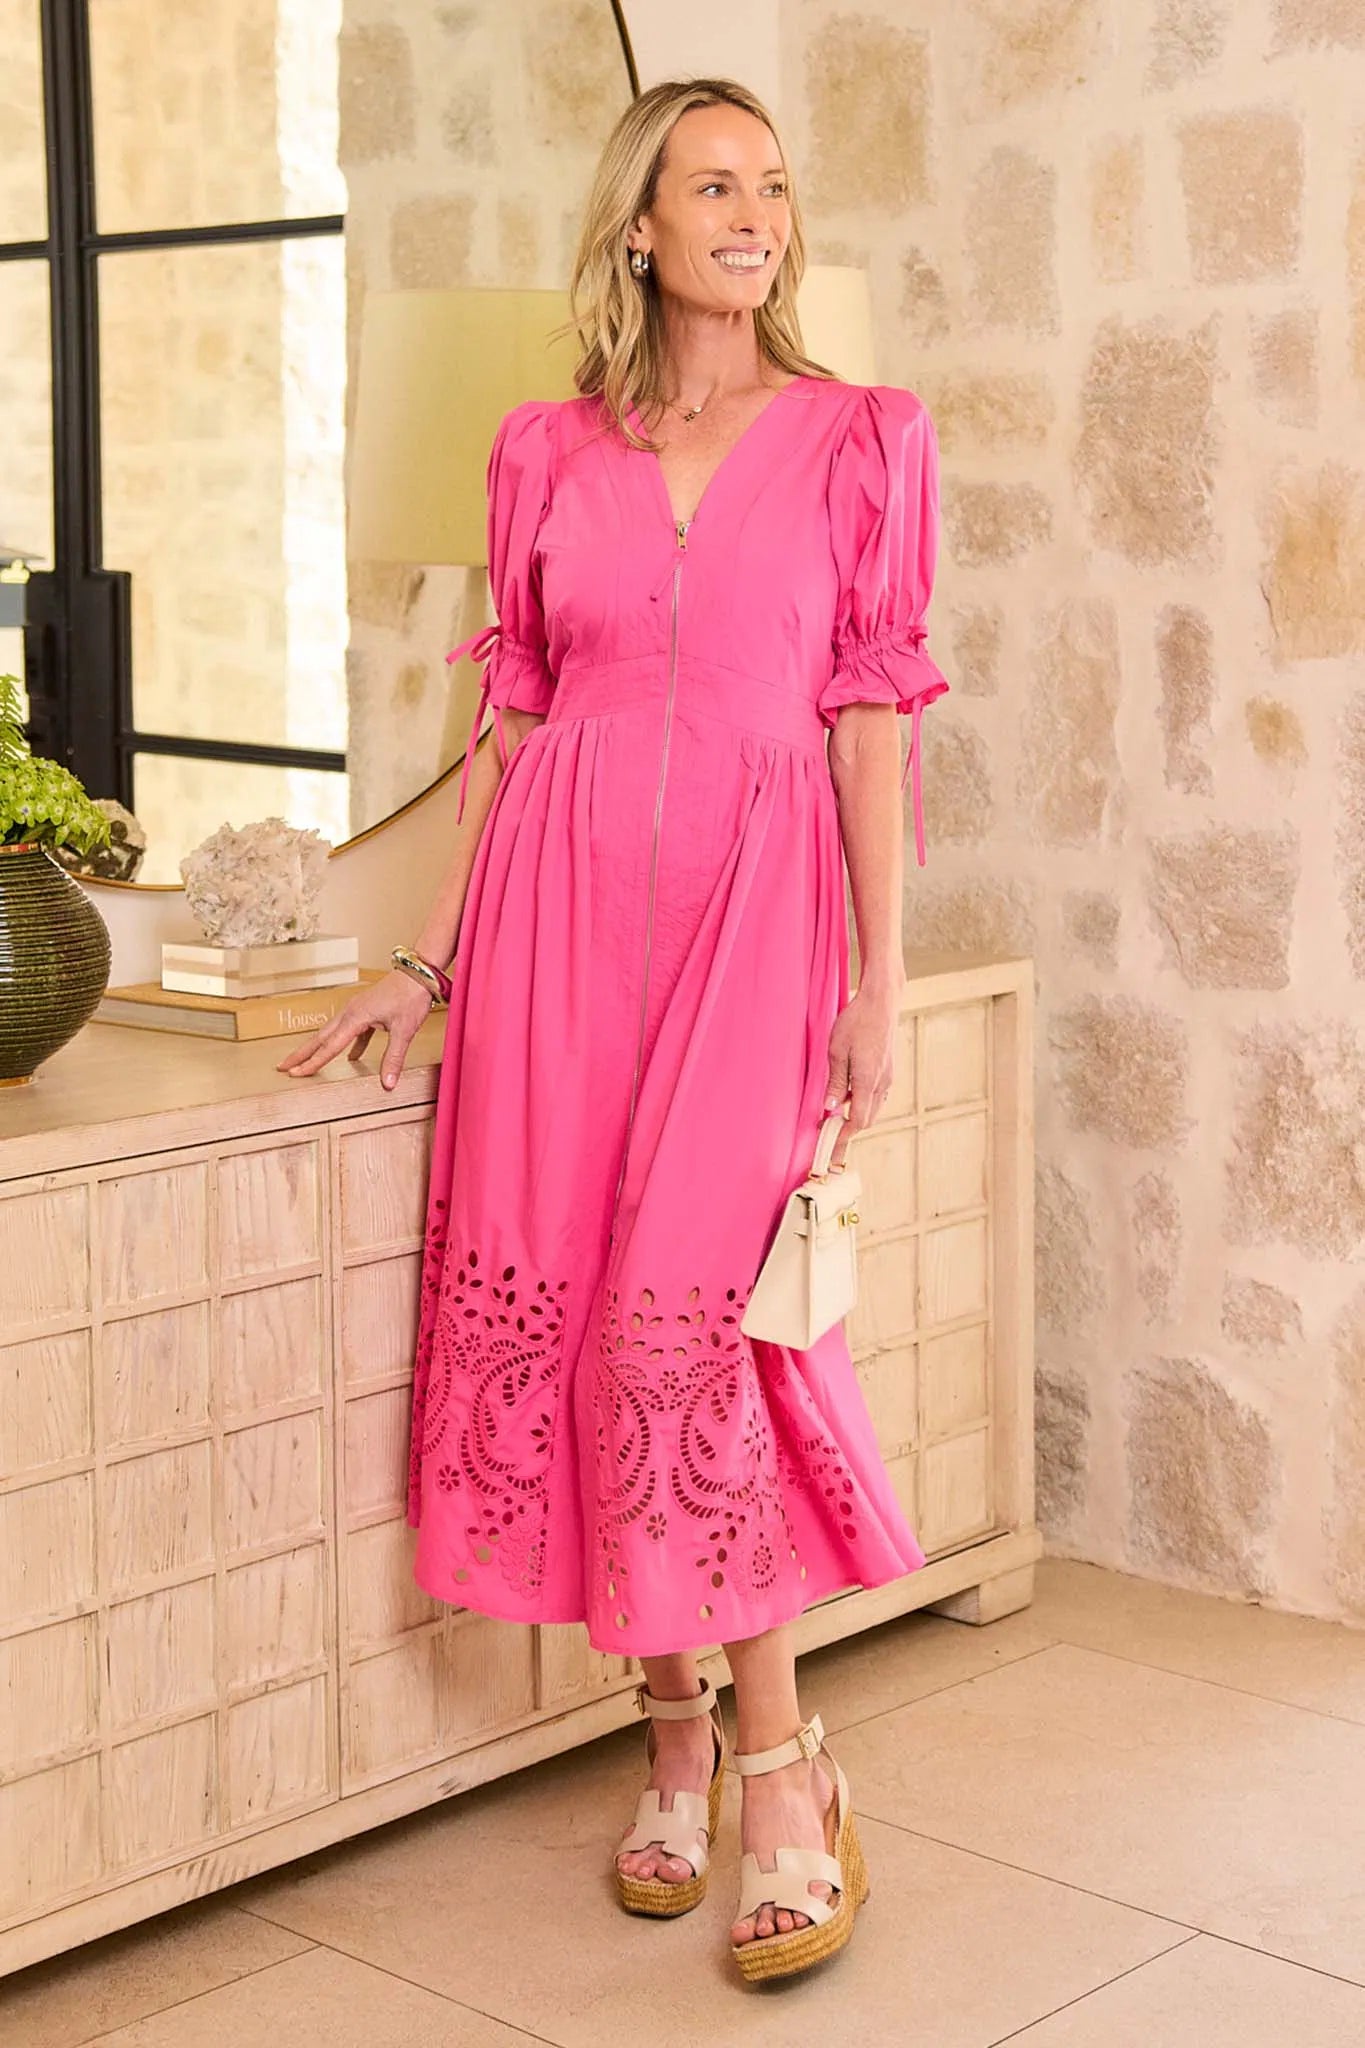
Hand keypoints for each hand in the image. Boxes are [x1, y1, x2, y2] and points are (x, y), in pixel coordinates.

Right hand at [275, 969, 434, 1090]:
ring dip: (319, 1048)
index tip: (296, 1073)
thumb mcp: (403, 1030)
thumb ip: (393, 1058)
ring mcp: (357, 1010)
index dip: (312, 1062)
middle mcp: (351, 1012)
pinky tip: (351, 1057)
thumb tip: (387, 1083)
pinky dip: (347, 1045)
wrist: (418, 973)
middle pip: (321, 1037)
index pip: (329, 1046)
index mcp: (355, 1017)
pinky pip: (352, 1031)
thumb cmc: (410, 996)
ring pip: (332, 1033)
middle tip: (284, 1066)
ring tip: (307, 1062)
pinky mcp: (367, 1010)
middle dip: (302, 1053)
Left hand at [823, 986, 897, 1168]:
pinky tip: (848, 1096)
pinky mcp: (887, 1070)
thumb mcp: (836, 1052)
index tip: (830, 1147)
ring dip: (856, 1116)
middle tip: (830, 1141)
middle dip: (849, 1131)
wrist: (881, 1002)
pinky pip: (876, 1095)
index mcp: (868, 1081)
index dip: (844, 1136)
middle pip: (867, 1119)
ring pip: (873, 1108)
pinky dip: (862, 1103)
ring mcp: (887, 1077)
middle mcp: (882, 1083)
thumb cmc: (856, 1022)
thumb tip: (831, 1107)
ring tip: (835, 1120)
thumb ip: (835, 1082)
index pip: (858, 1121)